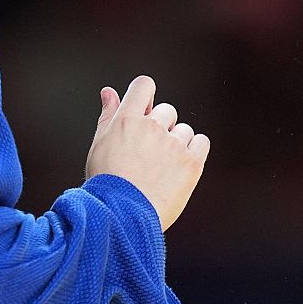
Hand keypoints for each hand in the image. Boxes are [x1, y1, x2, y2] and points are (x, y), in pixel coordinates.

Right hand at [84, 75, 210, 230]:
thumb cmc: (107, 184)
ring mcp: (173, 144)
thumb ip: (108, 115)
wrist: (121, 217)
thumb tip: (109, 92)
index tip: (145, 113)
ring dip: (177, 143)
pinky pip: (202, 142)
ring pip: (184, 130)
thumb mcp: (100, 145)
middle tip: (148, 154)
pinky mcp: (191, 163)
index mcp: (127, 120)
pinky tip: (181, 166)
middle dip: (160, 127)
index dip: (146, 96)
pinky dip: (194, 150)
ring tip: (161, 168)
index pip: (144, 86)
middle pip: (167, 111)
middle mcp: (152, 127)